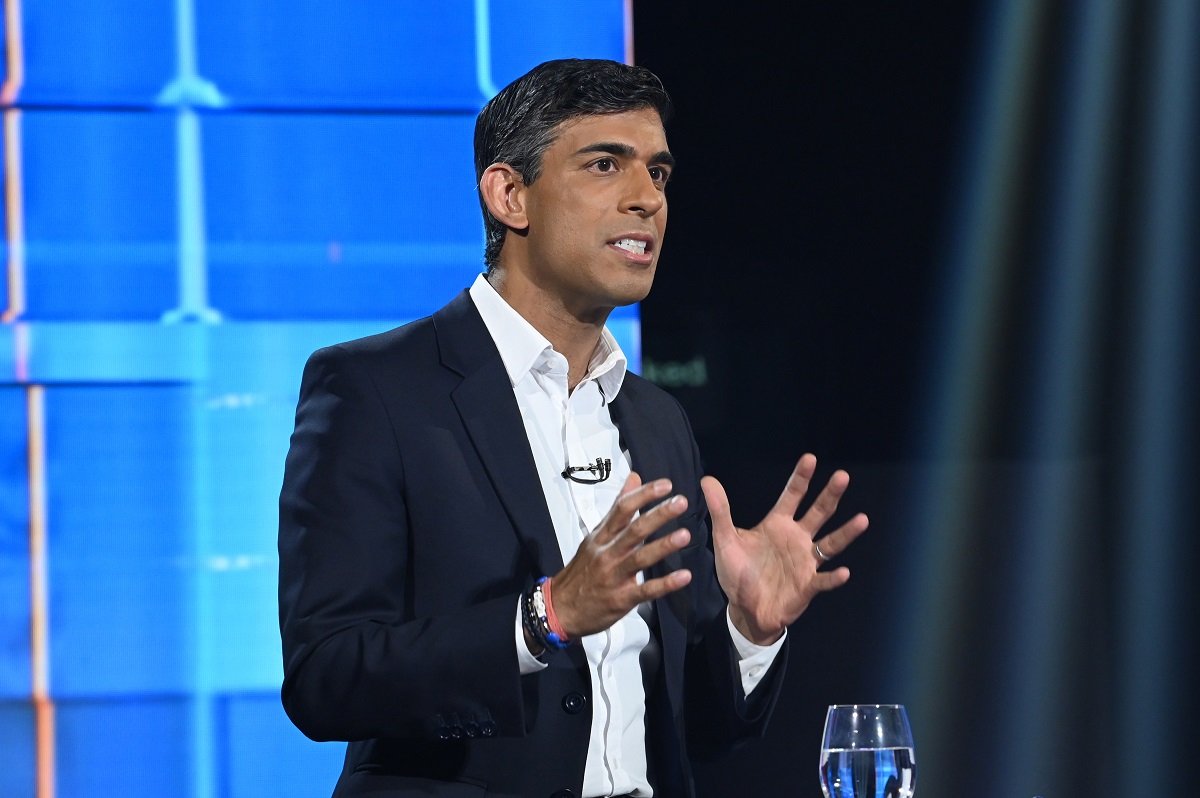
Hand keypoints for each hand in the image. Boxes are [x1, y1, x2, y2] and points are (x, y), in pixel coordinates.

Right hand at [550, 473, 693, 638]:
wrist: (560, 609)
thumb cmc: (580, 572)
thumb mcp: (595, 536)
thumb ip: (617, 508)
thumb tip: (633, 479)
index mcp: (601, 537)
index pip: (622, 509)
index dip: (644, 495)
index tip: (665, 485)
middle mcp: (607, 554)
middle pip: (634, 530)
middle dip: (658, 515)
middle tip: (680, 503)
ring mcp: (613, 577)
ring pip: (640, 558)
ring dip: (663, 546)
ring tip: (684, 535)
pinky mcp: (620, 599)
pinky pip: (645, 590)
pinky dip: (665, 584)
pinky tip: (683, 577)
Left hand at [703, 454, 868, 644]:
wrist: (745, 609)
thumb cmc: (738, 572)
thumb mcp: (726, 540)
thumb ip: (720, 511)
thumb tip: (707, 480)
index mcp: (777, 524)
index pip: (792, 496)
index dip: (801, 478)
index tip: (810, 458)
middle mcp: (797, 538)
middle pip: (818, 513)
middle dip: (830, 495)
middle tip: (843, 476)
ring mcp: (805, 562)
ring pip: (830, 544)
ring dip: (846, 533)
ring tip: (862, 519)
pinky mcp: (808, 585)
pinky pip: (824, 580)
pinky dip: (834, 577)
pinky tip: (843, 571)